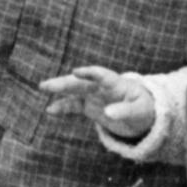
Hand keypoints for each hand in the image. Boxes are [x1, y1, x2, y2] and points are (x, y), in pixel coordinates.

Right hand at [40, 66, 154, 139]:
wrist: (141, 114)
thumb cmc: (143, 109)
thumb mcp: (139, 112)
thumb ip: (125, 111)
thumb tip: (109, 114)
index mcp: (116, 84)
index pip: (102, 75)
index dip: (89, 73)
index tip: (76, 72)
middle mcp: (102, 87)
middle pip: (82, 82)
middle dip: (65, 82)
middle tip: (47, 84)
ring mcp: (94, 95)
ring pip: (74, 90)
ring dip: (60, 88)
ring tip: (43, 87)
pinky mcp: (90, 106)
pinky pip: (74, 104)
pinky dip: (63, 106)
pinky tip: (50, 110)